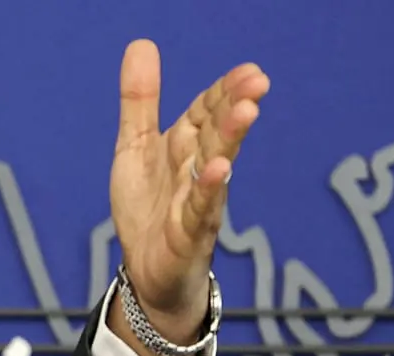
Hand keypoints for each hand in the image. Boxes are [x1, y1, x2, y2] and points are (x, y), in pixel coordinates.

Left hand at [109, 40, 268, 345]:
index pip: (207, 111)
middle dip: (235, 106)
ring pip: (215, 166)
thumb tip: (142, 44)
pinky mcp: (187, 234)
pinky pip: (199, 209)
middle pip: (217, 133)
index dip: (224, 90)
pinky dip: (208, 189)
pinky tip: (217, 169)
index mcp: (185, 146)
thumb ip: (140, 101)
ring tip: (246, 112)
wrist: (148, 273)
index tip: (248, 70)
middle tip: (258, 81)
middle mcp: (198, 170)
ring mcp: (197, 202)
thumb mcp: (135, 148)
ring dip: (230, 139)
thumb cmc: (149, 209)